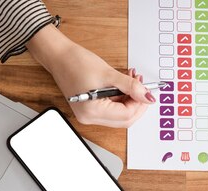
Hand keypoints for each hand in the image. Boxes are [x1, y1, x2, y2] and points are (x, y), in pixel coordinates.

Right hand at [27, 25, 152, 127]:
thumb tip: (148, 97)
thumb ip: (131, 87)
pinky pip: (113, 109)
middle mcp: (90, 118)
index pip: (126, 115)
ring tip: (133, 81)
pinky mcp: (91, 109)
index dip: (140, 103)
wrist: (59, 55)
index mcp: (92, 112)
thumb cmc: (76, 62)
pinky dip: (121, 98)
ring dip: (130, 99)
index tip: (147, 91)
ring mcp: (90, 115)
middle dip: (137, 103)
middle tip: (142, 87)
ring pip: (120, 115)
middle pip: (125, 119)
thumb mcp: (109, 74)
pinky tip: (124, 85)